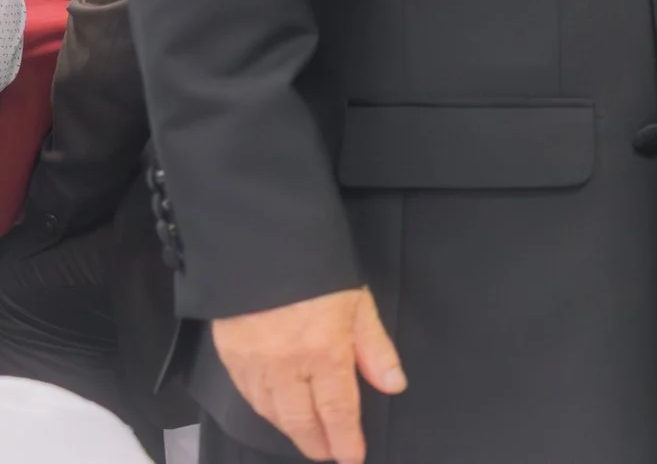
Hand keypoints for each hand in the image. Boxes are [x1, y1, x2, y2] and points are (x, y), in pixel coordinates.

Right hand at [211, 286, 405, 462]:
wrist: (261, 245)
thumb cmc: (318, 270)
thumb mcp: (358, 303)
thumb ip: (375, 348)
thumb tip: (393, 385)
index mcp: (324, 350)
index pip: (337, 409)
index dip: (345, 438)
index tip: (352, 457)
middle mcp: (286, 365)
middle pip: (301, 419)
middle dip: (318, 442)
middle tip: (330, 454)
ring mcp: (254, 364)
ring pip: (273, 413)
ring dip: (292, 430)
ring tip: (310, 437)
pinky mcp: (231, 357)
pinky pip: (250, 396)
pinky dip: (266, 411)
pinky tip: (278, 414)